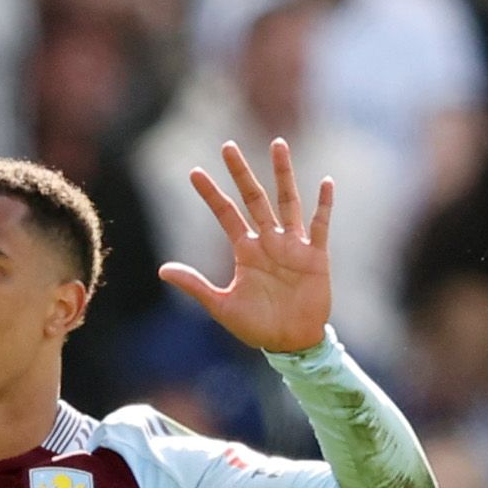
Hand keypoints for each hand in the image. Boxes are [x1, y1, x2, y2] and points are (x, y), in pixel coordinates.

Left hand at [155, 139, 337, 354]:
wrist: (291, 343)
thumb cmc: (258, 326)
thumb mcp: (221, 306)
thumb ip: (195, 285)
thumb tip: (162, 269)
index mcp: (246, 250)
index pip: (225, 214)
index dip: (211, 194)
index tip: (194, 172)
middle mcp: (268, 241)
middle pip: (253, 198)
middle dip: (241, 173)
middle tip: (227, 146)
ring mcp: (293, 245)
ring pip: (287, 201)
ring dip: (283, 174)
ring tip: (278, 145)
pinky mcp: (315, 256)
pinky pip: (320, 225)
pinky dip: (324, 205)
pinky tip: (325, 182)